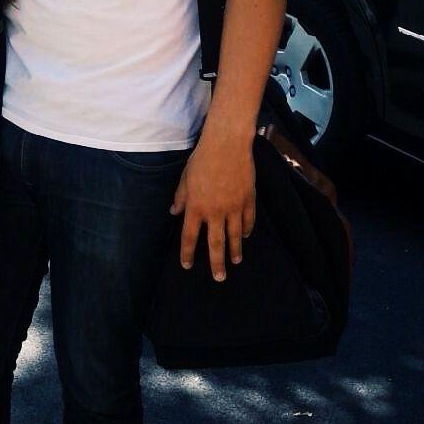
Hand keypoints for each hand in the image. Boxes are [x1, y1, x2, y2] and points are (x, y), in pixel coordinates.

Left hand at [170, 127, 256, 282]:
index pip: (190, 237)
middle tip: (219, 278)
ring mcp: (233, 207)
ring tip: (235, 262)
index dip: (188, 253)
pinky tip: (246, 236)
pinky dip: (247, 230)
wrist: (227, 145)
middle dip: (216, 263)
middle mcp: (215, 212)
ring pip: (235, 236)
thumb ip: (181, 197)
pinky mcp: (248, 200)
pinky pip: (248, 220)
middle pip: (215, 244)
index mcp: (196, 207)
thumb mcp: (185, 178)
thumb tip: (174, 211)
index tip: (187, 265)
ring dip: (235, 251)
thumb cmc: (202, 159)